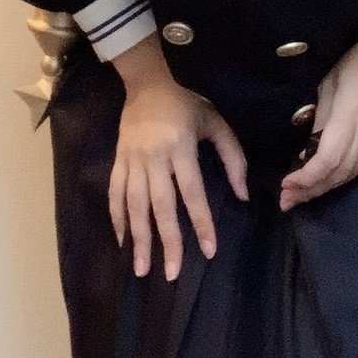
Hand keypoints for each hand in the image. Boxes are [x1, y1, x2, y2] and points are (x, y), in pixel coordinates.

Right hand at [108, 34, 248, 281]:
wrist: (146, 83)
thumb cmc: (187, 104)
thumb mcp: (216, 123)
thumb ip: (233, 158)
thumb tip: (243, 195)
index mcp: (181, 147)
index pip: (192, 193)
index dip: (202, 223)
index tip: (209, 250)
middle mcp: (154, 157)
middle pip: (160, 206)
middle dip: (167, 242)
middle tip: (170, 274)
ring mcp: (132, 160)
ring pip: (133, 205)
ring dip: (138, 239)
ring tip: (140, 268)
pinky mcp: (118, 160)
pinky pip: (115, 194)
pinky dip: (117, 219)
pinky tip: (122, 241)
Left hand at [278, 1, 357, 208]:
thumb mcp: (333, 80)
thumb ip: (321, 116)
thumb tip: (309, 147)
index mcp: (352, 115)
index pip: (326, 160)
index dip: (304, 178)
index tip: (284, 184)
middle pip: (338, 174)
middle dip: (310, 191)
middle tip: (287, 201)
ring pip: (351, 174)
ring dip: (325, 188)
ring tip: (302, 195)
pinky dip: (342, 176)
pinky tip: (327, 178)